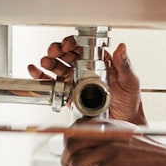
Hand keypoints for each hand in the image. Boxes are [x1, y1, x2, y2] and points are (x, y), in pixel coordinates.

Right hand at [28, 36, 145, 123]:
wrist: (125, 122)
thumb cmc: (130, 101)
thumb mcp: (130, 81)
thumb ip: (124, 65)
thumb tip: (122, 47)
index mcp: (100, 62)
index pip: (83, 47)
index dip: (73, 43)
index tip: (68, 45)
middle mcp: (86, 70)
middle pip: (67, 55)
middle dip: (57, 51)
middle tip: (54, 52)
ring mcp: (76, 82)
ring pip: (58, 67)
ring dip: (49, 62)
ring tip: (45, 62)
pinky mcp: (69, 95)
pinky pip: (54, 84)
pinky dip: (42, 77)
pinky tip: (35, 71)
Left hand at [61, 119, 165, 165]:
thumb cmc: (153, 153)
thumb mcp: (129, 136)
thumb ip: (110, 138)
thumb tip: (93, 148)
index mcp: (110, 126)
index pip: (77, 127)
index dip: (67, 141)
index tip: (65, 151)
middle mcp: (107, 136)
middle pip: (71, 144)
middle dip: (63, 159)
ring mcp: (109, 151)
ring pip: (75, 162)